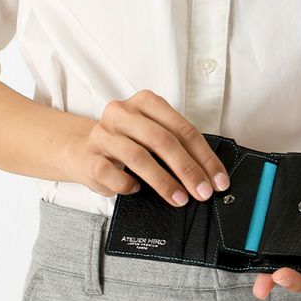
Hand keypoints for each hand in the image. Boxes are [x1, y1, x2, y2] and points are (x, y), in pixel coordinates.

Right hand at [63, 89, 230, 205]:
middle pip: (162, 140)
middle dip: (187, 169)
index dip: (204, 157)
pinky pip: (112, 173)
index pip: (182, 128)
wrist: (82, 151)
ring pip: (138, 156)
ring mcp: (103, 133)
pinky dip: (128, 185)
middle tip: (202, 192)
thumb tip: (209, 176)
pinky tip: (136, 190)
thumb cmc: (126, 144)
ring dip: (163, 181)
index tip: (217, 180)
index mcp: (145, 102)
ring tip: (179, 198)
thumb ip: (177, 147)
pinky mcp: (89, 155)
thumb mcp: (152, 136)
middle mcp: (122, 112)